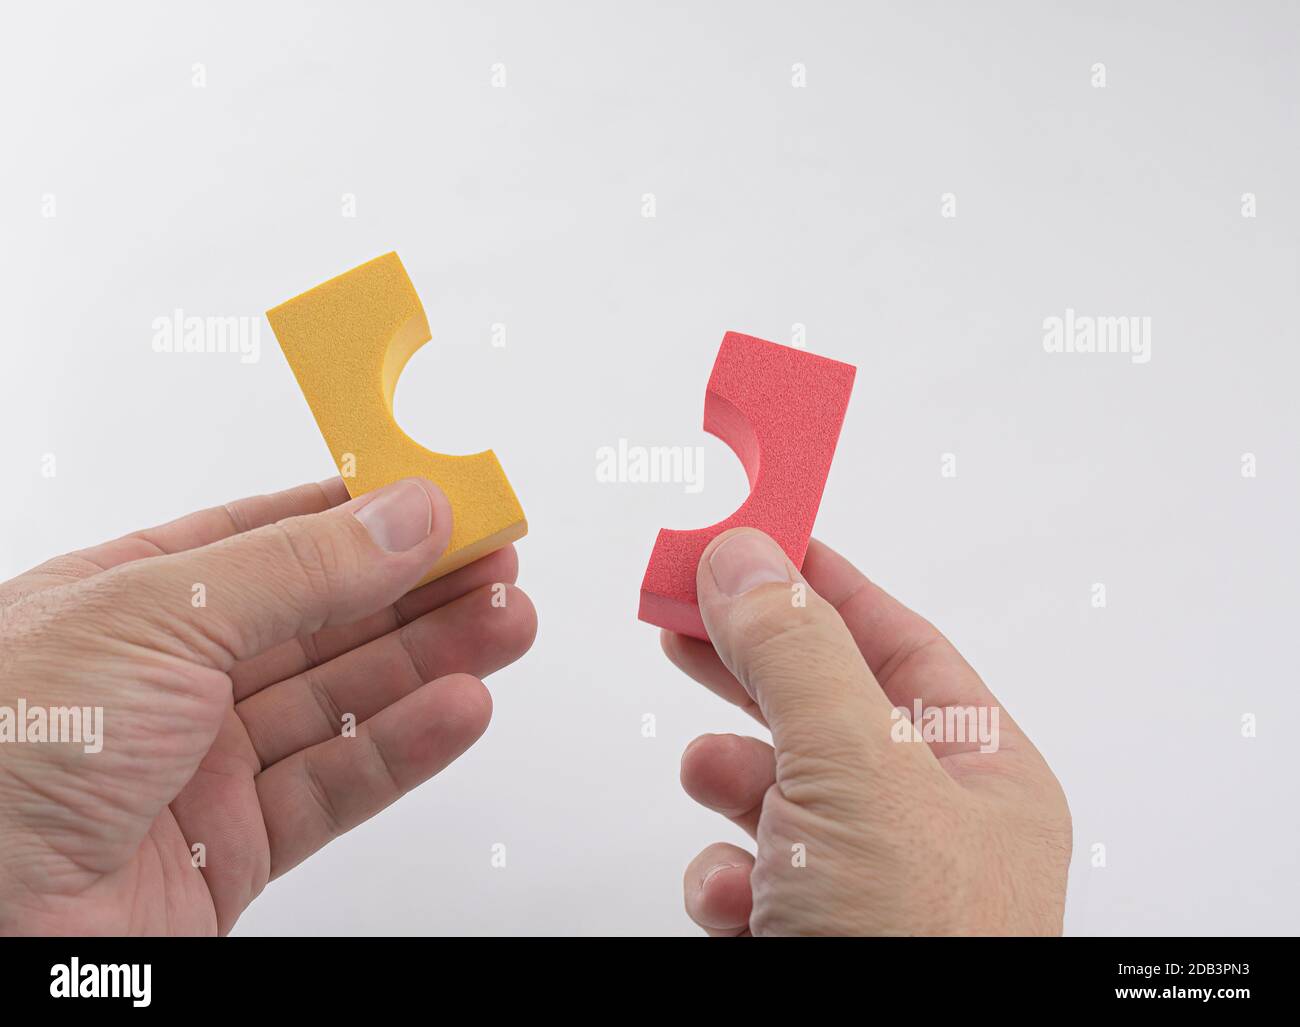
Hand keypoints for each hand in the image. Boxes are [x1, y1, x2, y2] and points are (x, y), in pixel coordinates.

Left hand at [0, 477, 535, 934]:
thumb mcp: (161, 616)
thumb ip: (300, 566)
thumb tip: (407, 512)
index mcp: (128, 600)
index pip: (269, 537)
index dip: (363, 515)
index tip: (444, 498)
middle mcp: (166, 679)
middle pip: (321, 620)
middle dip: (418, 586)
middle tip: (500, 557)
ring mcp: (199, 766)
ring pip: (342, 701)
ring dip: (432, 660)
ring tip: (508, 621)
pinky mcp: (230, 851)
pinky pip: (336, 786)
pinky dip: (405, 747)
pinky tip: (461, 706)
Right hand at [663, 528, 1069, 935]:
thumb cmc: (921, 953)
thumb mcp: (861, 774)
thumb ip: (799, 657)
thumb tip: (747, 561)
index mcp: (981, 774)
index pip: (898, 644)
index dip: (822, 586)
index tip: (753, 542)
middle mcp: (927, 828)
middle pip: (821, 707)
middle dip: (750, 665)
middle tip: (684, 614)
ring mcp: (865, 887)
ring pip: (774, 794)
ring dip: (729, 778)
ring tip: (710, 773)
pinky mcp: (807, 932)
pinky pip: (747, 873)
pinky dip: (724, 876)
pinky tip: (735, 895)